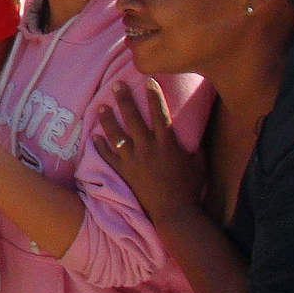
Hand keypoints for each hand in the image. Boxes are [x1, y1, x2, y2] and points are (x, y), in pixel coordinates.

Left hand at [94, 78, 204, 223]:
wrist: (174, 212)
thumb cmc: (190, 188)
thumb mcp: (198, 163)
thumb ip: (193, 147)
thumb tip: (193, 134)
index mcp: (167, 144)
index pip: (159, 113)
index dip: (153, 96)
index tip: (148, 80)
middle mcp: (148, 148)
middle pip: (133, 118)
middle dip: (124, 99)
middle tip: (116, 85)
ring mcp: (133, 160)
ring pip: (116, 135)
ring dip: (108, 120)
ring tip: (101, 107)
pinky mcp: (124, 172)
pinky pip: (109, 157)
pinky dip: (101, 147)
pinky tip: (95, 137)